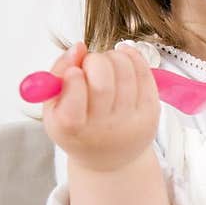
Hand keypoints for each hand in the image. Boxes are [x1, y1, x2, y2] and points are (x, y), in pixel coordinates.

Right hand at [41, 41, 160, 172]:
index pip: (73, 102)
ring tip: (106, 63)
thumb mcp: (54, 107)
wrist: (109, 157)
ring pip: (126, 72)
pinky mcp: (151, 113)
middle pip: (103, 84)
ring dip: (113, 56)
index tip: (74, 71)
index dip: (72, 79)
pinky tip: (123, 57)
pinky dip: (132, 57)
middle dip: (94, 61)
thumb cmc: (78, 127)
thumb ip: (57, 74)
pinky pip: (145, 73)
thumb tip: (78, 47)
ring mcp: (131, 122)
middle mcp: (104, 129)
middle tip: (90, 64)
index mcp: (72, 129)